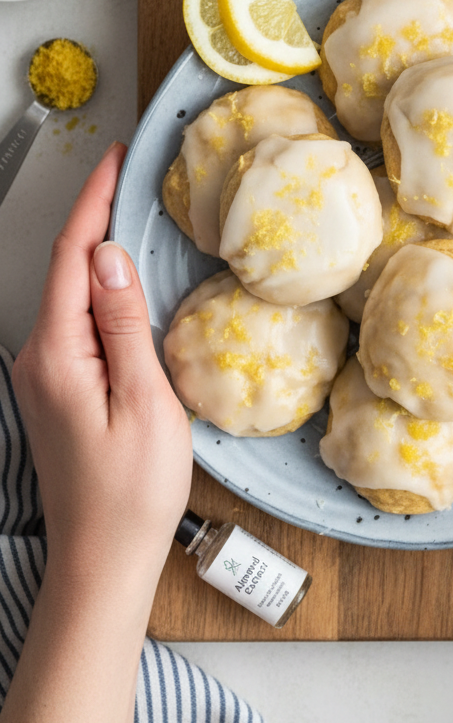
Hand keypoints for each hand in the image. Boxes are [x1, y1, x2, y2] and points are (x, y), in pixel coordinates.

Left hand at [12, 142, 192, 593]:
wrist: (103, 561)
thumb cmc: (131, 493)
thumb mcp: (144, 400)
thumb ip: (123, 323)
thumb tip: (111, 257)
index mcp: (57, 353)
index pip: (74, 257)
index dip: (94, 202)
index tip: (114, 161)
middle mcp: (39, 358)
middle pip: (67, 270)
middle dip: (96, 217)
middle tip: (132, 178)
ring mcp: (45, 375)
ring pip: (72, 296)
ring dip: (100, 255)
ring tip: (135, 218)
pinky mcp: (58, 390)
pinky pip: (77, 324)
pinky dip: (101, 292)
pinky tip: (127, 287)